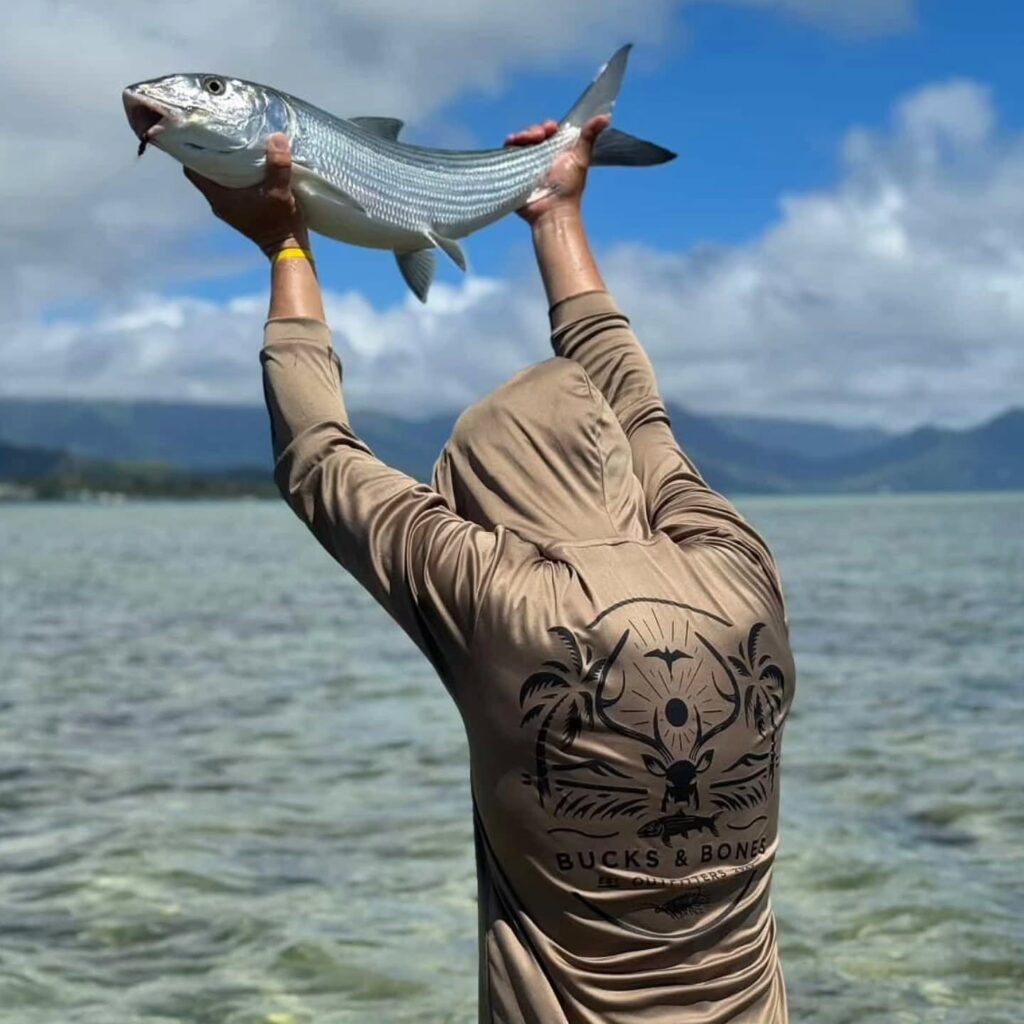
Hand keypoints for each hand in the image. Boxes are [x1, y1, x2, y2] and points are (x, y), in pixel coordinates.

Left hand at [183, 134, 308, 255]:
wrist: (288, 249)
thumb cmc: (280, 223)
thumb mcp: (281, 192)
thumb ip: (278, 165)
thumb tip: (276, 137)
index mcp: (220, 197)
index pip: (192, 169)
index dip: (192, 149)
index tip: (199, 132)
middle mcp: (218, 203)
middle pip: (203, 171)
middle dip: (209, 152)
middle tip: (218, 132)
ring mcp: (228, 208)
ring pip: (216, 179)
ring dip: (223, 163)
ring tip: (232, 143)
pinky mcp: (238, 211)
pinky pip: (228, 187)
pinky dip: (233, 174)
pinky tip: (245, 163)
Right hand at [504, 115, 608, 225]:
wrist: (553, 211)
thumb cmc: (569, 188)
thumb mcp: (580, 158)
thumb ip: (588, 137)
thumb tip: (604, 118)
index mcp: (555, 151)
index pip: (548, 131)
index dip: (548, 126)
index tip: (551, 128)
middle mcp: (539, 156)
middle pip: (532, 134)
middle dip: (533, 130)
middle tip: (539, 135)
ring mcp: (525, 164)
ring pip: (519, 142)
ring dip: (521, 136)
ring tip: (524, 139)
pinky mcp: (514, 172)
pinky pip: (507, 154)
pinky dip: (508, 146)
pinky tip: (511, 142)